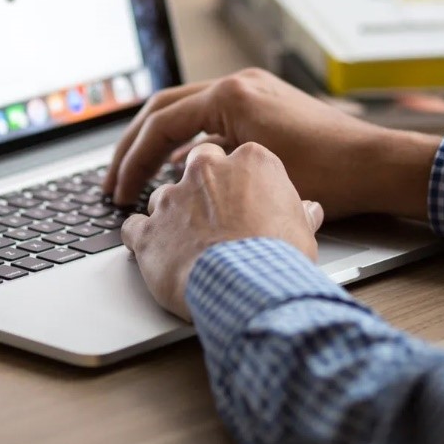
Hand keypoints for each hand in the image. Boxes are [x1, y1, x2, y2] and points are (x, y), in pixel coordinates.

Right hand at [105, 68, 439, 219]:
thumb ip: (207, 170)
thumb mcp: (255, 174)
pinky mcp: (265, 106)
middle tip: (114, 182)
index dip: (133, 161)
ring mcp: (253, 91)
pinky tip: (182, 175)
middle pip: (164, 109)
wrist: (378, 166)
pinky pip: (212, 120)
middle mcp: (240, 84)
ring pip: (187, 112)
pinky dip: (190, 144)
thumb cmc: (329, 175)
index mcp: (232, 94)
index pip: (161, 123)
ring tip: (139, 180)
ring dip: (159, 144)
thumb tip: (172, 180)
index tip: (120, 192)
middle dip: (134, 147)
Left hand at [122, 141, 323, 319]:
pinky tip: (156, 254)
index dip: (239, 182)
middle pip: (197, 166)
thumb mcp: (302, 231)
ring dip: (173, 216)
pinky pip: (134, 227)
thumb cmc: (278, 257)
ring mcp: (172, 198)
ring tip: (188, 245)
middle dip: (202, 187)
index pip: (238, 157)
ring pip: (164, 197)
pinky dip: (142, 239)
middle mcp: (206, 171)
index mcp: (249, 161)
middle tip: (214, 215)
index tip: (243, 199)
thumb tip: (309, 212)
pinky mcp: (148, 230)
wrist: (248, 287)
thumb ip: (299, 213)